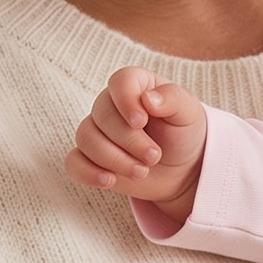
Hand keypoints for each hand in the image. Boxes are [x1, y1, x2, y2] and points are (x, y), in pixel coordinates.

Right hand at [64, 67, 206, 221]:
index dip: (126, 101)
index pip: (120, 82)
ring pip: (86, 139)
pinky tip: (110, 180)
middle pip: (102, 115)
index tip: (142, 122)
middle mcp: (111, 104)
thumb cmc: (183, 134)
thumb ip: (173, 99)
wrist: (181, 168)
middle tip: (154, 156)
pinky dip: (88, 173)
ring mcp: (97, 131)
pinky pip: (73, 162)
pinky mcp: (89, 158)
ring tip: (142, 172)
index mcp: (135, 85)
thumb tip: (149, 99)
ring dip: (115, 159)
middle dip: (129, 141)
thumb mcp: (189, 113)